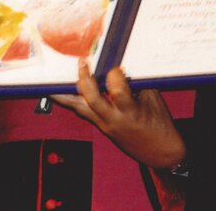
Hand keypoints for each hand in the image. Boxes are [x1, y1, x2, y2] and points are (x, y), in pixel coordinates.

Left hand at [50, 60, 185, 168]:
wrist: (161, 153)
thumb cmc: (160, 124)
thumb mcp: (153, 99)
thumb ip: (138, 81)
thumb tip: (124, 61)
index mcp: (131, 112)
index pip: (118, 92)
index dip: (115, 75)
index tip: (115, 65)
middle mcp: (114, 119)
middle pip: (93, 100)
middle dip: (85, 79)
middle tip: (83, 63)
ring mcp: (104, 124)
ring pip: (79, 107)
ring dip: (66, 93)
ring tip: (53, 80)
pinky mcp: (100, 126)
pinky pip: (82, 112)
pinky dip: (70, 100)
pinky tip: (58, 93)